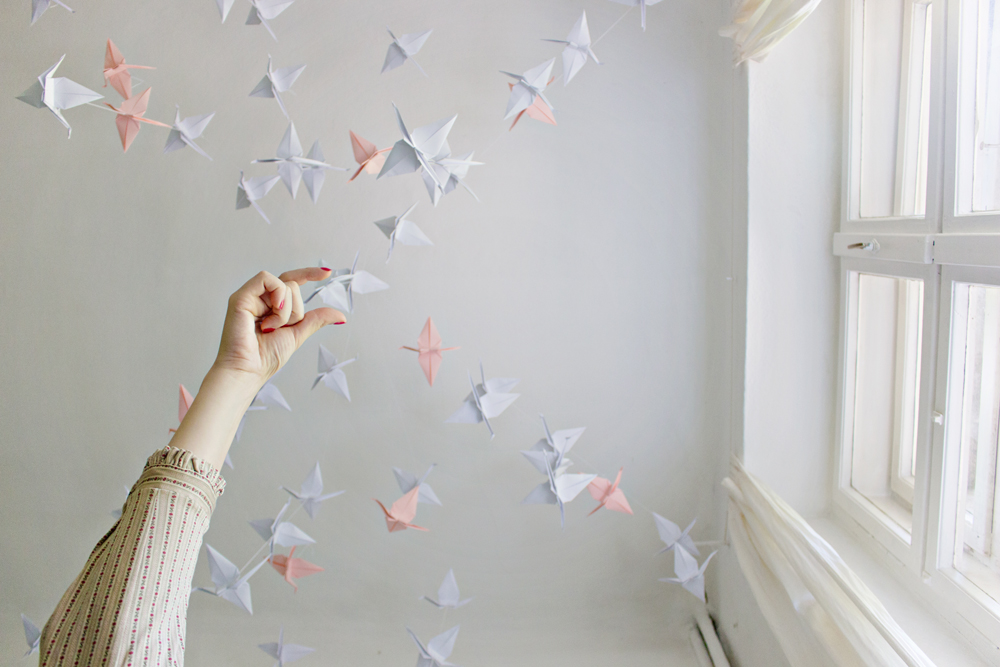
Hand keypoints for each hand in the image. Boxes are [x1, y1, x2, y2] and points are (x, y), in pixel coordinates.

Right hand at [213, 267, 346, 387]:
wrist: (249, 371)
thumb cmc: (266, 357)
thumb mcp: (298, 334)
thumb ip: (316, 320)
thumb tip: (341, 315)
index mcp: (271, 305)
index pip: (291, 281)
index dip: (309, 274)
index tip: (327, 273)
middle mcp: (260, 298)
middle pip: (292, 284)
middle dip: (296, 310)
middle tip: (280, 328)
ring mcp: (249, 296)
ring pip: (283, 283)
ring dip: (287, 310)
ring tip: (270, 327)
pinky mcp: (240, 297)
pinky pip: (266, 279)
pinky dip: (277, 299)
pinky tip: (269, 319)